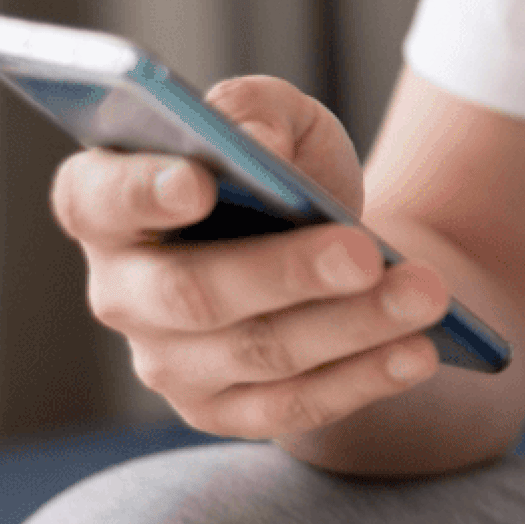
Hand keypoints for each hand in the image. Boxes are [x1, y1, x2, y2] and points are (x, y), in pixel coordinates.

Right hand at [51, 76, 448, 439]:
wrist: (328, 247)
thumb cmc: (282, 172)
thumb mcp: (277, 119)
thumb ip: (255, 110)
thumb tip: (254, 142)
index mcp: (105, 204)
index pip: (97, 199)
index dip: (141, 193)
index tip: (198, 180)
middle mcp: (121, 292)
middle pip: (193, 293)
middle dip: (286, 273)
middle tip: (363, 254)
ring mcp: (168, 363)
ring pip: (259, 353)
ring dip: (352, 326)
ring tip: (426, 294)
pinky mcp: (224, 413)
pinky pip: (295, 406)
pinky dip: (365, 379)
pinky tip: (420, 352)